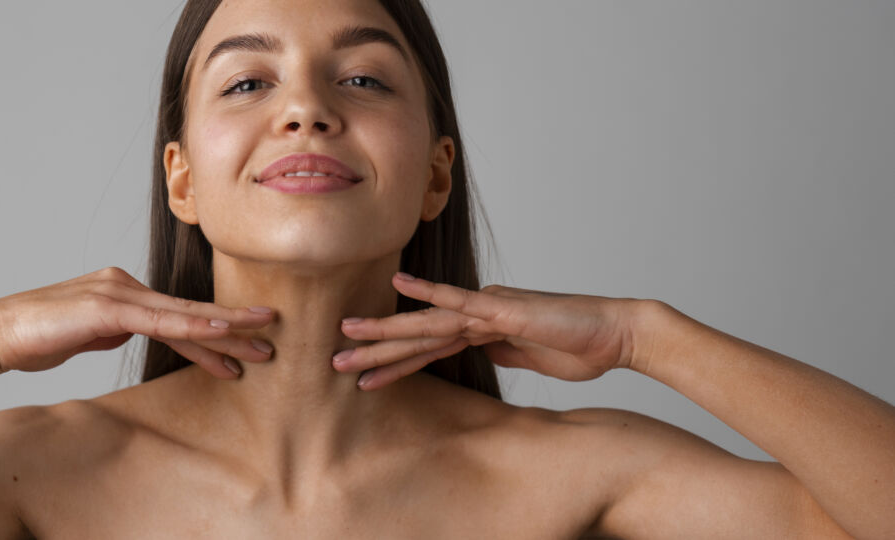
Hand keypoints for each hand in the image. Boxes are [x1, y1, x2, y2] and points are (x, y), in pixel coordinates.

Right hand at [0, 266, 274, 377]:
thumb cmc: (34, 337)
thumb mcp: (86, 335)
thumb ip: (114, 330)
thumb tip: (137, 333)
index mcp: (122, 292)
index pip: (179, 315)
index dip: (215, 331)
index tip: (246, 344)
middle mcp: (126, 286)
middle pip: (190, 311)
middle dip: (234, 326)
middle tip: (273, 336)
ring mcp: (118, 293)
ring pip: (183, 314)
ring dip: (225, 328)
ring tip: (262, 341)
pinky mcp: (107, 307)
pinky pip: (160, 320)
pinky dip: (192, 327)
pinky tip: (220, 335)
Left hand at [334, 272, 650, 389]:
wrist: (616, 333)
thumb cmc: (581, 347)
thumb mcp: (533, 359)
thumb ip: (505, 352)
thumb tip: (485, 351)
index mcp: (483, 328)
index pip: (428, 347)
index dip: (394, 361)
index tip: (363, 375)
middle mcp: (477, 314)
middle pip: (416, 334)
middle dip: (374, 349)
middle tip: (333, 361)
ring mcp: (486, 309)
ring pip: (426, 324)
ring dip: (385, 334)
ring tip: (346, 341)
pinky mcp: (501, 309)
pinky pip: (459, 301)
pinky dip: (429, 294)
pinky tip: (399, 286)